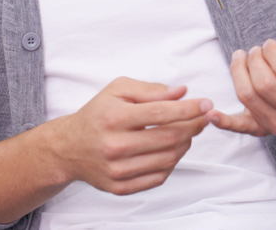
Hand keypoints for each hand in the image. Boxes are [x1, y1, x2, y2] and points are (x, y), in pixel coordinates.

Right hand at [51, 76, 211, 194]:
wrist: (68, 147)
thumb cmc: (98, 113)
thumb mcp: (118, 89)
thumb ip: (151, 89)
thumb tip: (182, 92)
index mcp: (115, 117)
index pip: (162, 113)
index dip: (190, 109)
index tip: (207, 104)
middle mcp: (114, 145)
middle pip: (169, 138)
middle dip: (193, 126)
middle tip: (204, 118)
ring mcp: (116, 170)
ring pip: (167, 159)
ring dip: (186, 144)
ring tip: (189, 132)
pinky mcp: (118, 187)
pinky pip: (158, 177)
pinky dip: (172, 163)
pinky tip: (174, 149)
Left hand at [209, 10, 275, 137]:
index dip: (272, 50)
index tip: (269, 45)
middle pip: (264, 83)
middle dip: (253, 60)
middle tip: (254, 51)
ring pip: (247, 96)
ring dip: (237, 72)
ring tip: (241, 60)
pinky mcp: (259, 130)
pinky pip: (239, 128)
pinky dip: (223, 121)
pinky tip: (211, 113)